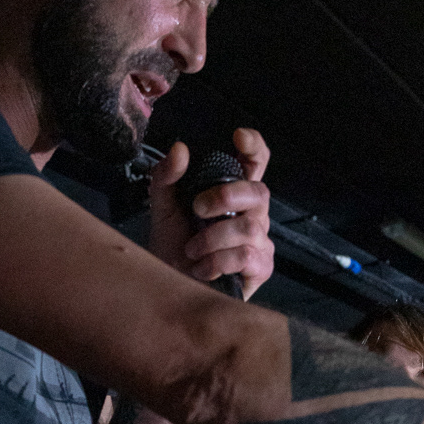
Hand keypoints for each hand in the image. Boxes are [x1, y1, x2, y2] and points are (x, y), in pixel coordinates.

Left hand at [147, 127, 274, 298]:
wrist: (168, 286)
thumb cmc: (172, 246)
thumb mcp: (162, 207)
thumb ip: (166, 177)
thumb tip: (179, 150)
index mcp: (234, 193)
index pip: (256, 162)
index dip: (254, 147)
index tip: (237, 137)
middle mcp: (252, 214)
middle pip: (259, 192)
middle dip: (225, 196)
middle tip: (197, 209)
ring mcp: (260, 241)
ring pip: (248, 228)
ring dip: (212, 238)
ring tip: (192, 250)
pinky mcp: (260, 268)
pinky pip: (246, 256)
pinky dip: (217, 261)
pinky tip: (202, 269)